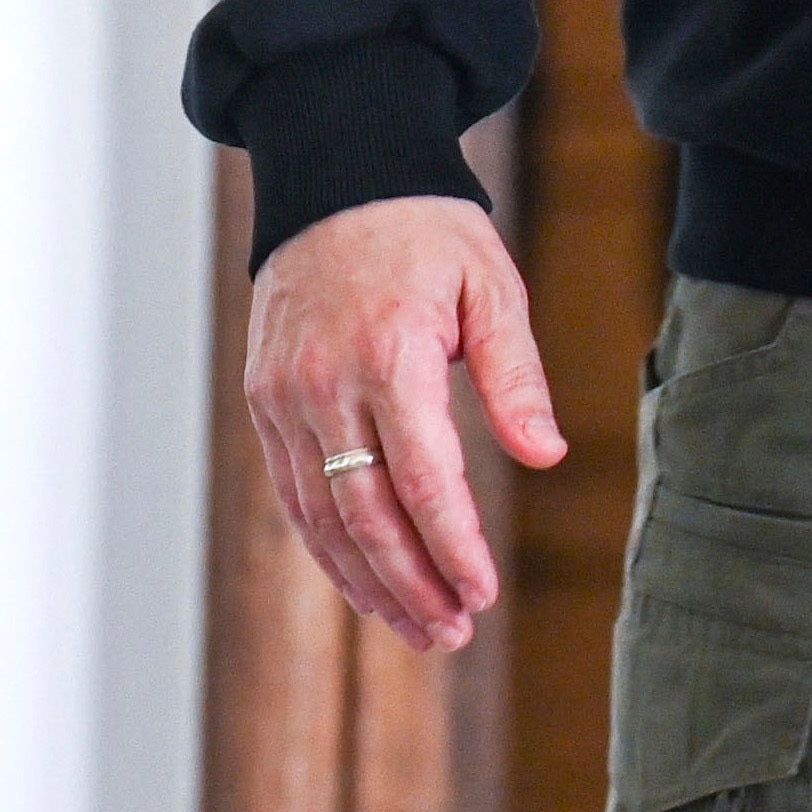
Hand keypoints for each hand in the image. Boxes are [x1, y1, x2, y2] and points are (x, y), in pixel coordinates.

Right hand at [240, 195, 564, 652]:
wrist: (335, 179)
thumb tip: (546, 456)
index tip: (482, 592)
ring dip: (367, 581)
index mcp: (390, 356)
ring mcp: (285, 398)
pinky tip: (365, 579)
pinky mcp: (265, 402)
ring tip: (417, 627)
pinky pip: (295, 492)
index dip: (453, 546)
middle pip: (365, 515)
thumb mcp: (491, 286)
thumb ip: (516, 375)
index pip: (423, 479)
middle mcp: (325, 387)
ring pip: (320, 517)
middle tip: (452, 633)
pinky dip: (328, 545)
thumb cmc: (428, 232)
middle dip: (411, 585)